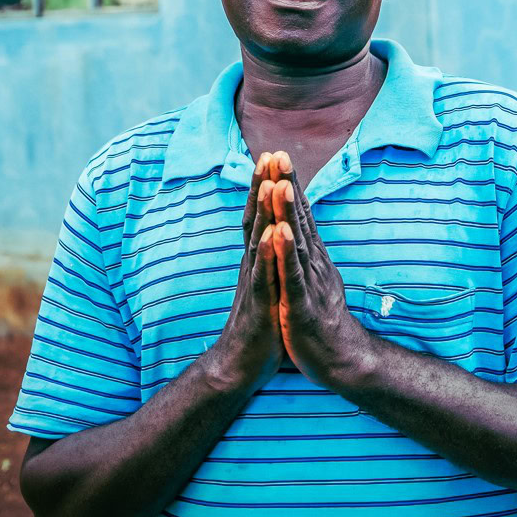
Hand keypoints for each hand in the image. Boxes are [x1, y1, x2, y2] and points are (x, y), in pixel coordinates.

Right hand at [207, 154, 284, 391]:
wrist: (241, 364)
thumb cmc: (261, 323)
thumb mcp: (269, 283)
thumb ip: (271, 259)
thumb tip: (275, 233)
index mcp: (258, 258)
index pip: (262, 215)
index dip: (267, 186)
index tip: (273, 156)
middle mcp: (253, 263)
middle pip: (257, 217)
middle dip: (264, 185)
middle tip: (270, 153)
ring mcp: (254, 281)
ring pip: (258, 239)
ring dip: (265, 211)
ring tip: (270, 183)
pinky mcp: (259, 302)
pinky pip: (263, 273)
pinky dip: (267, 252)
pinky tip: (272, 233)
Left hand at [264, 154, 371, 387]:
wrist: (339, 359)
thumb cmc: (320, 319)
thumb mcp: (312, 279)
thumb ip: (306, 253)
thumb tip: (300, 228)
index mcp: (311, 258)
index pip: (299, 215)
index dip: (289, 185)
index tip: (279, 156)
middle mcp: (312, 264)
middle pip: (298, 219)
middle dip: (287, 187)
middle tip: (280, 155)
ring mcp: (308, 283)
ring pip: (296, 242)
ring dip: (287, 212)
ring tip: (279, 183)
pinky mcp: (301, 305)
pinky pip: (292, 276)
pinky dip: (286, 253)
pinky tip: (279, 233)